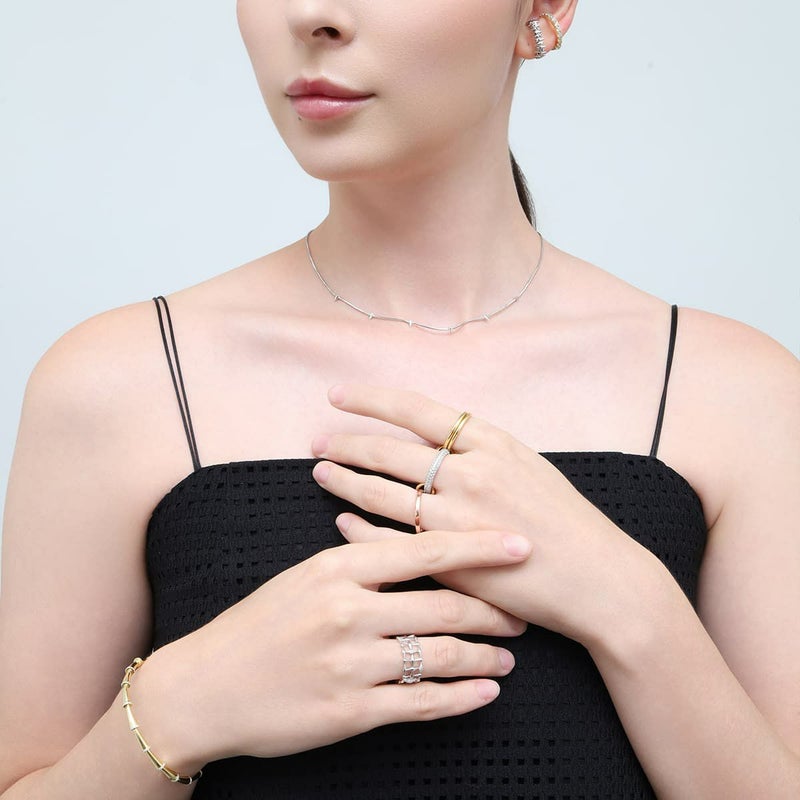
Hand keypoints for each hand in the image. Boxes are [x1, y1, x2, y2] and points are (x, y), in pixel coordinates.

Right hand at [161, 529, 529, 763]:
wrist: (207, 686)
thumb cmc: (259, 624)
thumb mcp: (304, 576)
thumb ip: (356, 559)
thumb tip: (411, 541)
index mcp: (337, 568)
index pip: (425, 551)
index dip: (480, 548)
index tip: (520, 545)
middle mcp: (348, 612)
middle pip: (443, 605)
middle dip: (492, 610)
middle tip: (521, 613)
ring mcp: (350, 665)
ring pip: (441, 656)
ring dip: (484, 656)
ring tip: (507, 656)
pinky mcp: (350, 712)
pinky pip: (422, 704)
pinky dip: (462, 698)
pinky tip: (485, 692)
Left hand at [311, 384, 665, 647]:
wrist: (600, 579)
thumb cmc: (568, 521)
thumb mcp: (530, 465)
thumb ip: (482, 450)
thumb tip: (435, 439)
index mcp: (493, 443)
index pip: (417, 410)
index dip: (371, 399)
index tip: (337, 395)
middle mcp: (472, 474)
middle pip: (390, 451)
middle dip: (347, 442)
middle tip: (317, 442)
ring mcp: (460, 517)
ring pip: (383, 492)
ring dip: (345, 481)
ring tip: (321, 473)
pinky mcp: (454, 560)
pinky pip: (393, 539)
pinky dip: (362, 528)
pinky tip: (343, 521)